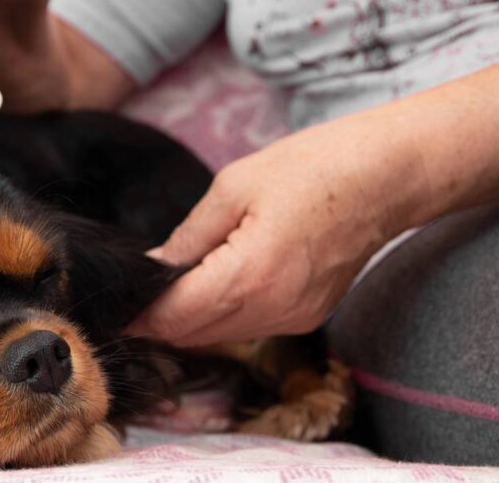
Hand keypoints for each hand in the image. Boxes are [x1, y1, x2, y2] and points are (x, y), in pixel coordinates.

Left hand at [127, 110, 434, 346]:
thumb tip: (154, 269)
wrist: (387, 177)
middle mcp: (273, 309)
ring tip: (165, 289)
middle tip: (133, 297)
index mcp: (248, 276)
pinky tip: (210, 286)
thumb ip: (189, 237)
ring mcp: (294, 317)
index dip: (140, 316)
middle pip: (194, 334)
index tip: (116, 309)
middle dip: (159, 321)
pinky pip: (250, 326)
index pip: (175, 316)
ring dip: (189, 320)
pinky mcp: (308, 315)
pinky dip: (222, 315)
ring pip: (221, 335)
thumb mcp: (234, 188)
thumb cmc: (313, 168)